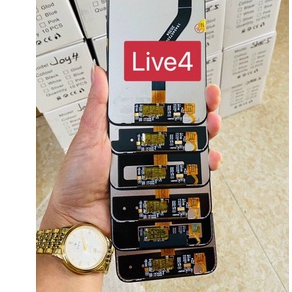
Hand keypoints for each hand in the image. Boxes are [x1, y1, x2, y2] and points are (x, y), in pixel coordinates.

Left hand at [39, 62, 221, 236]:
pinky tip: (211, 159)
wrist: (80, 220)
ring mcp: (157, 166)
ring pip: (190, 146)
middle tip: (210, 99)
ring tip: (213, 124)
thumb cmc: (78, 179)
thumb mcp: (88, 136)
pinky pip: (190, 175)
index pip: (158, 105)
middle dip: (199, 108)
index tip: (190, 78)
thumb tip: (98, 72)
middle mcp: (146, 145)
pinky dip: (205, 166)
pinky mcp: (164, 186)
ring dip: (207, 133)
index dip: (176, 91)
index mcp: (129, 130)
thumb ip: (97, 106)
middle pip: (179, 123)